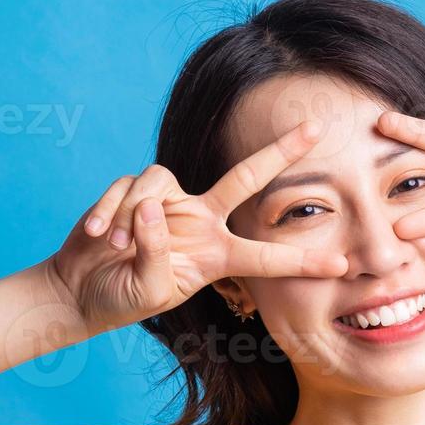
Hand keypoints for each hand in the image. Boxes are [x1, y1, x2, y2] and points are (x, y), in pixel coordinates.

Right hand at [45, 120, 347, 332]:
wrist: (82, 290)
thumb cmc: (123, 297)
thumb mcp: (148, 290)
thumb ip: (156, 252)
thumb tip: (153, 209)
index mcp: (216, 255)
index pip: (265, 255)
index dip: (301, 260)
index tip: (343, 266)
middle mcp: (202, 220)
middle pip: (247, 176)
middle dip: (282, 150)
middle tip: (317, 128)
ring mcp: (170, 202)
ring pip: (160, 187)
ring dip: (133, 220)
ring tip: (113, 249)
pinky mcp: (135, 190)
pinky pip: (127, 189)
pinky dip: (109, 213)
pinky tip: (96, 235)